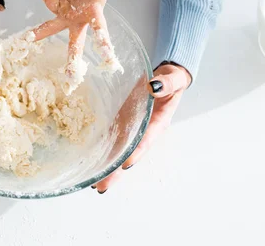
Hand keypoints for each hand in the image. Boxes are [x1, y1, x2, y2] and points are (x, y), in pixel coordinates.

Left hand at [30, 0, 148, 92]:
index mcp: (95, 15)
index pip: (101, 33)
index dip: (105, 46)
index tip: (111, 63)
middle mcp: (80, 21)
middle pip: (76, 43)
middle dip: (73, 59)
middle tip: (70, 78)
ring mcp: (66, 16)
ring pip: (52, 27)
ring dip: (39, 33)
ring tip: (26, 38)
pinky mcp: (57, 7)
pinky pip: (48, 0)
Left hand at [93, 63, 190, 193]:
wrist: (166, 76)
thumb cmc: (172, 79)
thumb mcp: (173, 79)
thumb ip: (166, 83)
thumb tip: (153, 86)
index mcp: (158, 122)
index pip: (146, 139)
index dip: (136, 152)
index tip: (124, 165)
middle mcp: (144, 130)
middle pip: (129, 153)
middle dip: (116, 170)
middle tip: (101, 187)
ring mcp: (132, 127)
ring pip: (119, 150)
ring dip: (107, 166)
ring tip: (93, 184)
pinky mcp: (122, 121)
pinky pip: (112, 138)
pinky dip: (102, 150)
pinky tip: (91, 161)